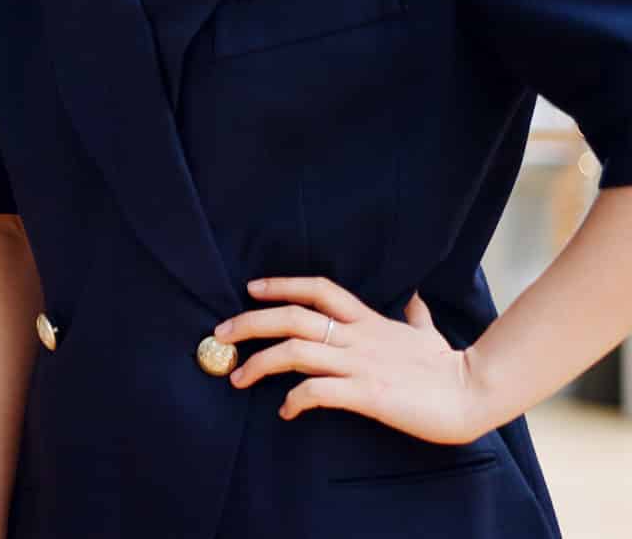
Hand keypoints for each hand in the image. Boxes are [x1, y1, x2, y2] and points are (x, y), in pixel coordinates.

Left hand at [218, 276, 489, 443]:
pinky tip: (285, 410)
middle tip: (220, 333)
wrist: (475, 394)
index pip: (318, 289)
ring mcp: (360, 364)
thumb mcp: (428, 334)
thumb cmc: (450, 367)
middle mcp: (358, 337)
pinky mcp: (367, 394)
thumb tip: (415, 297)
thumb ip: (414, 316)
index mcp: (368, 320)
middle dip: (250, 322)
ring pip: (296, 351)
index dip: (281, 284)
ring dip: (259, 363)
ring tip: (239, 377)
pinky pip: (318, 391)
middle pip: (293, 317)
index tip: (250, 289)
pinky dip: (294, 399)